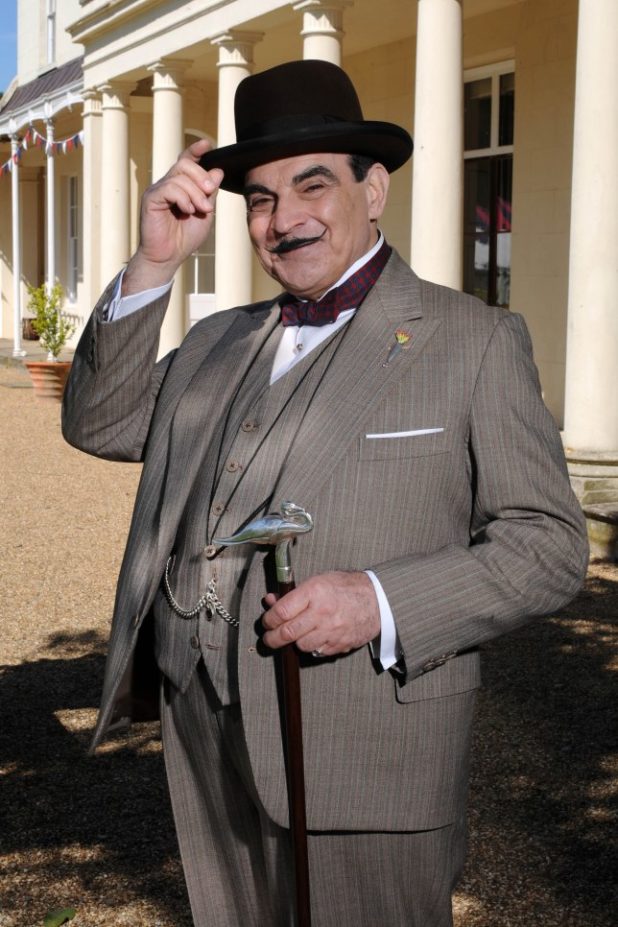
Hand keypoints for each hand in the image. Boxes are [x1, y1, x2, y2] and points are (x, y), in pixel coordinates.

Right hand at [122, 139, 223, 294]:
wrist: (168, 257)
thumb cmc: (184, 238)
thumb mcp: (205, 213)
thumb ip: (210, 193)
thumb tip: (217, 170)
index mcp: (180, 186)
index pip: (186, 161)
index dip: (195, 151)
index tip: (207, 144)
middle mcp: (167, 184)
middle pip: (185, 164)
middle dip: (202, 176)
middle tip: (211, 192)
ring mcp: (158, 191)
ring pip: (179, 177)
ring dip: (196, 193)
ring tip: (201, 210)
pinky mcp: (151, 199)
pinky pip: (169, 188)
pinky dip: (183, 198)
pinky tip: (187, 211)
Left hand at [262, 571, 380, 655]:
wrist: (377, 600)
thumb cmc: (346, 587)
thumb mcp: (319, 580)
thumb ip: (294, 593)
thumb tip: (271, 601)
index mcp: (314, 592)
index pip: (281, 612)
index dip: (269, 620)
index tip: (267, 622)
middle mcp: (321, 613)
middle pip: (287, 633)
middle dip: (272, 638)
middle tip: (269, 638)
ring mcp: (331, 631)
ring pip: (300, 646)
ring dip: (295, 642)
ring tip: (297, 634)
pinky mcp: (339, 645)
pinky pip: (317, 652)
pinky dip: (312, 647)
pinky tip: (315, 637)